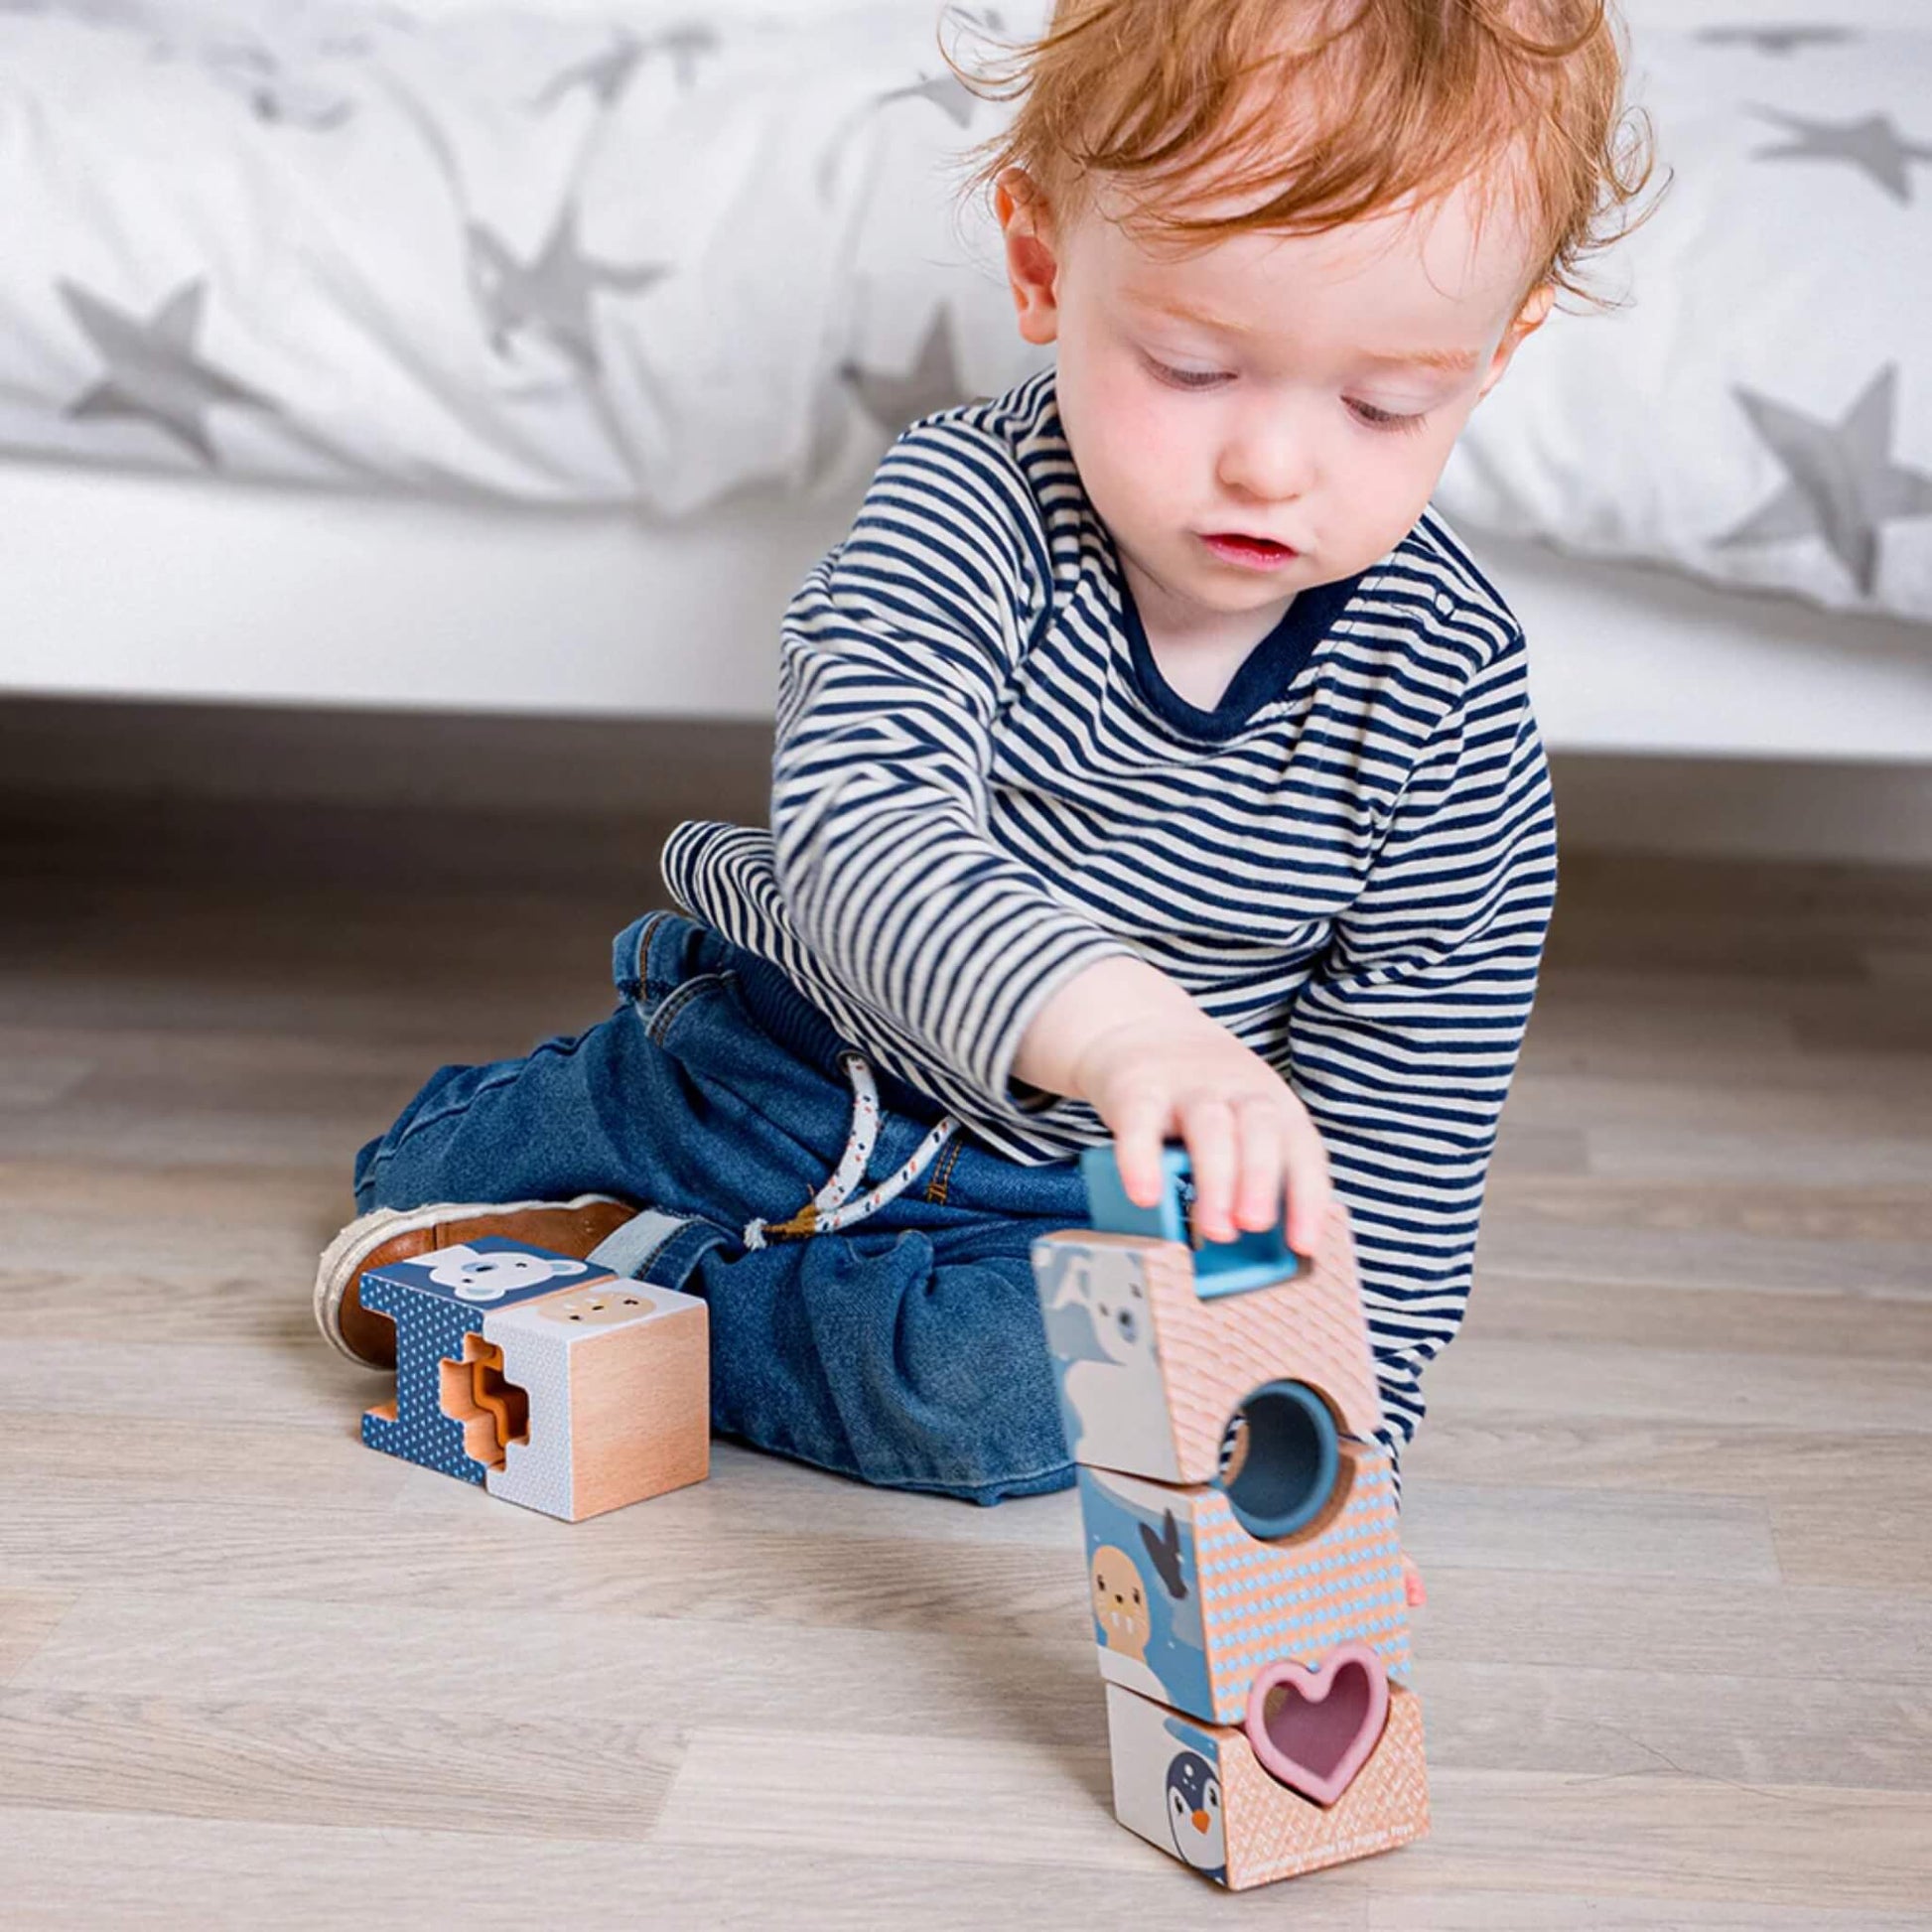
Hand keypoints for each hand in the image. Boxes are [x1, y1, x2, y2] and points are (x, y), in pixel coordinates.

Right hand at [1067, 1010, 1333, 1258]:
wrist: (1139, 1029)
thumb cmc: (1200, 1095)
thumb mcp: (1240, 1118)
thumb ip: (1253, 1170)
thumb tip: (1262, 1251)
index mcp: (1272, 1102)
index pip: (1301, 1149)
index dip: (1308, 1197)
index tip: (1304, 1244)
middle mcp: (1236, 1090)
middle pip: (1261, 1128)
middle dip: (1262, 1180)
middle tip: (1254, 1225)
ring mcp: (1185, 1087)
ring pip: (1210, 1125)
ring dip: (1217, 1179)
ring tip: (1214, 1228)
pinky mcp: (1136, 1089)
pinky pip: (1140, 1126)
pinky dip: (1143, 1162)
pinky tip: (1146, 1197)